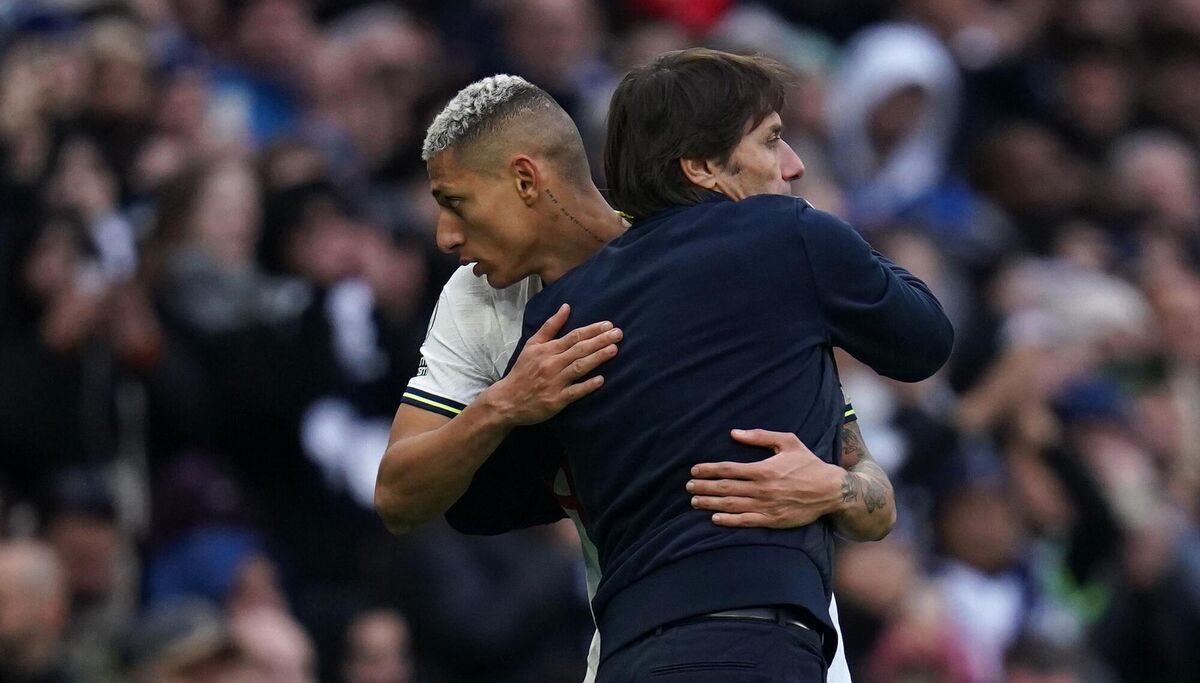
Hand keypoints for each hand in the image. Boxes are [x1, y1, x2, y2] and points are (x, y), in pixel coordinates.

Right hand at [481, 303, 621, 425]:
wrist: (508, 400)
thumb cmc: (523, 370)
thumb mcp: (532, 345)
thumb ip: (550, 326)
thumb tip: (566, 306)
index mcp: (547, 349)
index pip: (574, 336)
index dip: (592, 330)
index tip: (609, 325)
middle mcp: (552, 363)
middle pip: (579, 349)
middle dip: (600, 340)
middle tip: (619, 334)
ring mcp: (554, 382)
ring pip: (579, 367)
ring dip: (597, 358)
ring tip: (614, 350)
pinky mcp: (556, 399)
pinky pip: (574, 391)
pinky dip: (587, 385)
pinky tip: (601, 380)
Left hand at [687, 429, 843, 528]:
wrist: (831, 490)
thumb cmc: (808, 464)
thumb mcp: (788, 442)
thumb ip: (760, 437)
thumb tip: (734, 433)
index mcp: (764, 469)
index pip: (729, 469)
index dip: (709, 469)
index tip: (694, 470)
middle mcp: (762, 489)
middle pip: (726, 488)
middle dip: (704, 487)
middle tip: (687, 486)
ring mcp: (767, 506)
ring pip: (732, 505)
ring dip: (711, 503)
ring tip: (694, 501)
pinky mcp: (773, 520)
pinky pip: (746, 521)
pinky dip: (729, 520)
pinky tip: (715, 518)